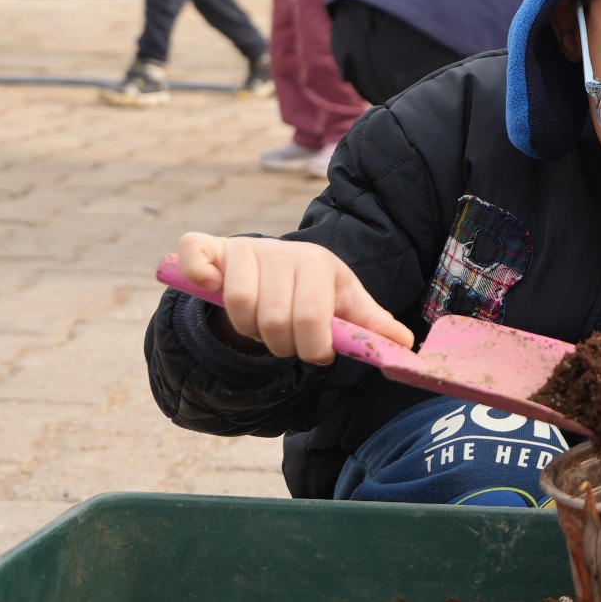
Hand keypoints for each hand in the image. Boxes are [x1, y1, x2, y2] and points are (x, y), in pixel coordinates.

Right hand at [170, 232, 413, 364]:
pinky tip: (210, 286)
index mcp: (317, 264)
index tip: (315, 353)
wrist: (275, 263)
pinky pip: (195, 257)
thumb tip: (405, 345)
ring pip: (238, 305)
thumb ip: (370, 324)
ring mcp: (243, 248)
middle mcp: (280, 251)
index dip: (312, 348)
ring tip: (260, 323)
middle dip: (280, 345)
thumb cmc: (313, 289)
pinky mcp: (209, 248)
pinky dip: (199, 275)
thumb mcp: (344, 301)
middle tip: (285, 340)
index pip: (311, 318)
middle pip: (273, 319)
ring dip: (248, 329)